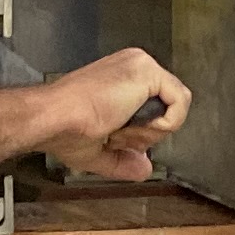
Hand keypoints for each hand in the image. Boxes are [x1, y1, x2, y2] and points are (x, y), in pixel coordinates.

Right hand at [42, 47, 191, 181]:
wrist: (53, 120)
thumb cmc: (63, 130)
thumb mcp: (100, 152)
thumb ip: (125, 160)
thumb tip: (144, 169)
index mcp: (122, 78)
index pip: (155, 106)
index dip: (140, 132)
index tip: (112, 137)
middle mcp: (134, 66)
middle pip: (167, 108)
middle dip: (146, 133)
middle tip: (115, 134)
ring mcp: (141, 65)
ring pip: (175, 107)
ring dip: (149, 131)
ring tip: (118, 127)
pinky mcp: (147, 71)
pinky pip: (180, 102)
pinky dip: (163, 124)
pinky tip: (132, 123)